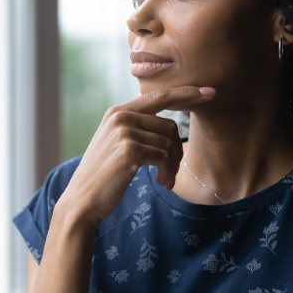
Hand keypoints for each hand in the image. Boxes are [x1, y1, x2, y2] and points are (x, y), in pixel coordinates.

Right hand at [56, 86, 215, 227]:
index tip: (210, 92)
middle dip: (178, 149)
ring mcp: (124, 131)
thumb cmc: (104, 174)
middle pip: (169, 124)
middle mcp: (120, 116)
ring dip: (173, 165)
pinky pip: (164, 156)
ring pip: (168, 142)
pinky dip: (168, 172)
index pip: (159, 95)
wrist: (82, 199)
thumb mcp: (116, 142)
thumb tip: (169, 127)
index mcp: (118, 111)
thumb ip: (136, 128)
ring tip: (166, 180)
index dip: (186, 93)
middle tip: (173, 171)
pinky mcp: (130, 149)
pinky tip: (162, 183)